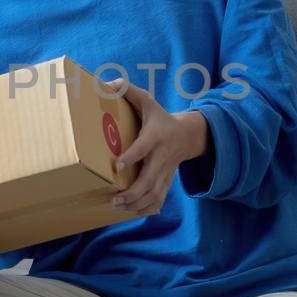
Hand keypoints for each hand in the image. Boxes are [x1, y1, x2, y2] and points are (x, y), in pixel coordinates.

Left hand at [104, 77, 208, 215]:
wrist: (187, 135)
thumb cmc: (159, 117)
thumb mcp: (147, 101)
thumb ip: (128, 91)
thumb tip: (108, 83)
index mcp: (156, 135)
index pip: (144, 147)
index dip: (132, 156)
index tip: (117, 165)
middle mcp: (162, 156)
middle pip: (150, 179)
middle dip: (132, 192)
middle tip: (114, 197)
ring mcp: (166, 171)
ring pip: (155, 194)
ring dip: (137, 204)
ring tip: (118, 206)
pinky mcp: (168, 181)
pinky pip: (159, 200)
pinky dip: (147, 209)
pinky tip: (132, 212)